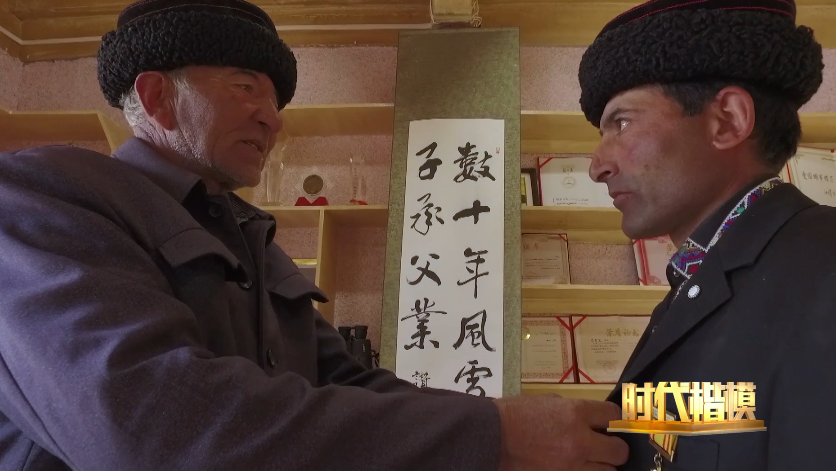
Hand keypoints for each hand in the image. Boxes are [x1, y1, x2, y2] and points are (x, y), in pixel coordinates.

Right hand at [493, 394, 627, 470]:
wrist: (491, 437)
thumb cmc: (514, 414)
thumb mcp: (547, 402)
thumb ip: (573, 410)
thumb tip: (592, 420)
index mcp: (575, 413)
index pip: (614, 416)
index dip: (614, 420)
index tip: (611, 424)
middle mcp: (579, 441)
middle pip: (618, 451)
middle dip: (614, 448)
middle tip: (606, 447)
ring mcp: (571, 466)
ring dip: (602, 466)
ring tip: (591, 460)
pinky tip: (577, 466)